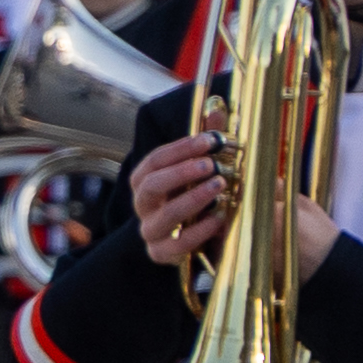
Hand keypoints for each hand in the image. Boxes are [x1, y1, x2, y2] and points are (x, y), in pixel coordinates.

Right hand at [129, 135, 234, 270]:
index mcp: (147, 180)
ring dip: (192, 199)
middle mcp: (143, 205)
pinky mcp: (162, 254)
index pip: (154, 160)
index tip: (210, 140)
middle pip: (150, 185)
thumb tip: (216, 107)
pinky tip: (219, 218)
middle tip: (211, 164)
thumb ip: (208, 141)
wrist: (206, 240)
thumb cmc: (202, 197)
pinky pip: (176, 245)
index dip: (181, 149)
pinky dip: (199, 231)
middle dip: (181, 173)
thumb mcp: (207, 169)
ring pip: (163, 216)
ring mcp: (151, 231)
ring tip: (219, 187)